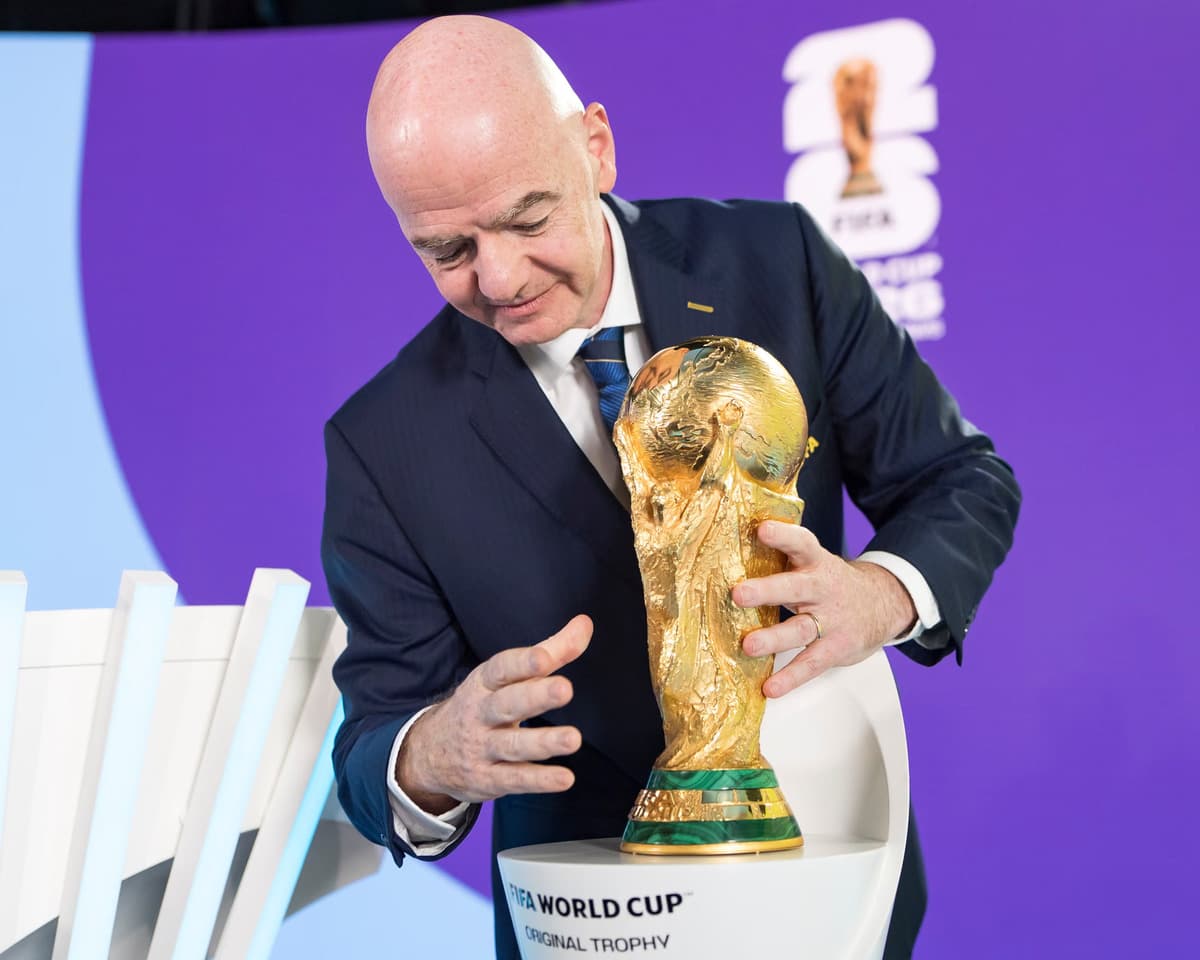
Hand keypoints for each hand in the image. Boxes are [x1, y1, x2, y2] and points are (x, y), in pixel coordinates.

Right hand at [396, 615, 591, 812]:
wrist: (430, 752)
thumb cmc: (482, 705)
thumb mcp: (506, 676)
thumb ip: (550, 651)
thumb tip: (585, 624)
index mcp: (484, 682)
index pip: (501, 669)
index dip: (522, 662)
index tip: (544, 658)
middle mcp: (480, 714)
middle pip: (507, 704)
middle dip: (535, 697)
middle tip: (564, 690)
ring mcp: (481, 748)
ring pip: (513, 745)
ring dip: (543, 743)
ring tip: (573, 739)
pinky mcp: (488, 780)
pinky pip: (514, 779)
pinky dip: (539, 780)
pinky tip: (564, 778)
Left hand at [731, 521, 914, 697]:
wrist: (882, 604)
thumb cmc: (832, 583)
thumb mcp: (814, 563)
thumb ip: (782, 558)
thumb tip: (729, 548)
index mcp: (816, 562)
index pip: (801, 543)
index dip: (783, 535)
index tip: (762, 529)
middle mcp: (823, 589)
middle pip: (795, 587)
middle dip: (766, 590)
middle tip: (739, 594)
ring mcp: (831, 620)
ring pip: (801, 629)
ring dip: (774, 638)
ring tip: (749, 646)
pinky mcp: (836, 648)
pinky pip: (812, 664)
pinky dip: (791, 677)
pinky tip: (771, 687)